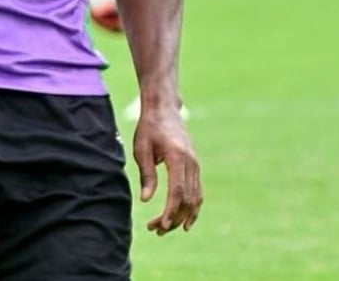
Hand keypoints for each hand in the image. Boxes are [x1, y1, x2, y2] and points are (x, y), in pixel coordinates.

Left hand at [133, 100, 202, 234]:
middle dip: (173, 218)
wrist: (164, 108)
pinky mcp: (195, 165)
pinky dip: (192, 207)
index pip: (177, 191)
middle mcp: (191, 162)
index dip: (170, 211)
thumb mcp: (142, 149)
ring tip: (165, 229)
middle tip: (156, 230)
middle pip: (187, 198)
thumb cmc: (149, 127)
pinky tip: (183, 219)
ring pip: (195, 197)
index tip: (160, 226)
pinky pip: (197, 190)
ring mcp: (195, 163)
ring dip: (182, 216)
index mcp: (177, 157)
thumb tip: (146, 199)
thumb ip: (146, 174)